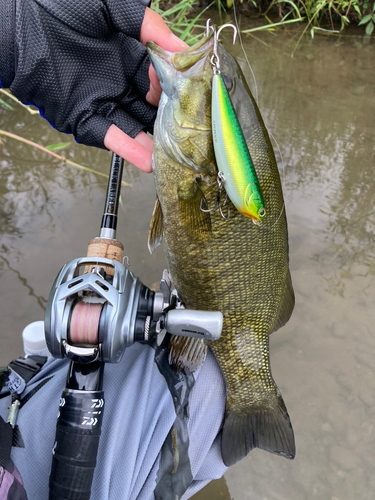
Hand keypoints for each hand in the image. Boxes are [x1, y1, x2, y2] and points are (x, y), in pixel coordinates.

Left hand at [7, 1, 186, 172]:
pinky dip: (128, 149)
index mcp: (128, 57)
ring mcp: (103, 102)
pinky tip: (148, 160)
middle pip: (152, 107)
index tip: (189, 91)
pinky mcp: (84, 119)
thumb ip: (146, 23)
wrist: (17, 28)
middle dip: (171, 119)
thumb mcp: (109, 6)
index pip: (160, 77)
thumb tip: (182, 49)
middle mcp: (119, 83)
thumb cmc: (57, 9)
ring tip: (177, 156)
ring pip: (136, 127)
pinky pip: (110, 137)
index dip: (174, 85)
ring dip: (155, 142)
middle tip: (192, 130)